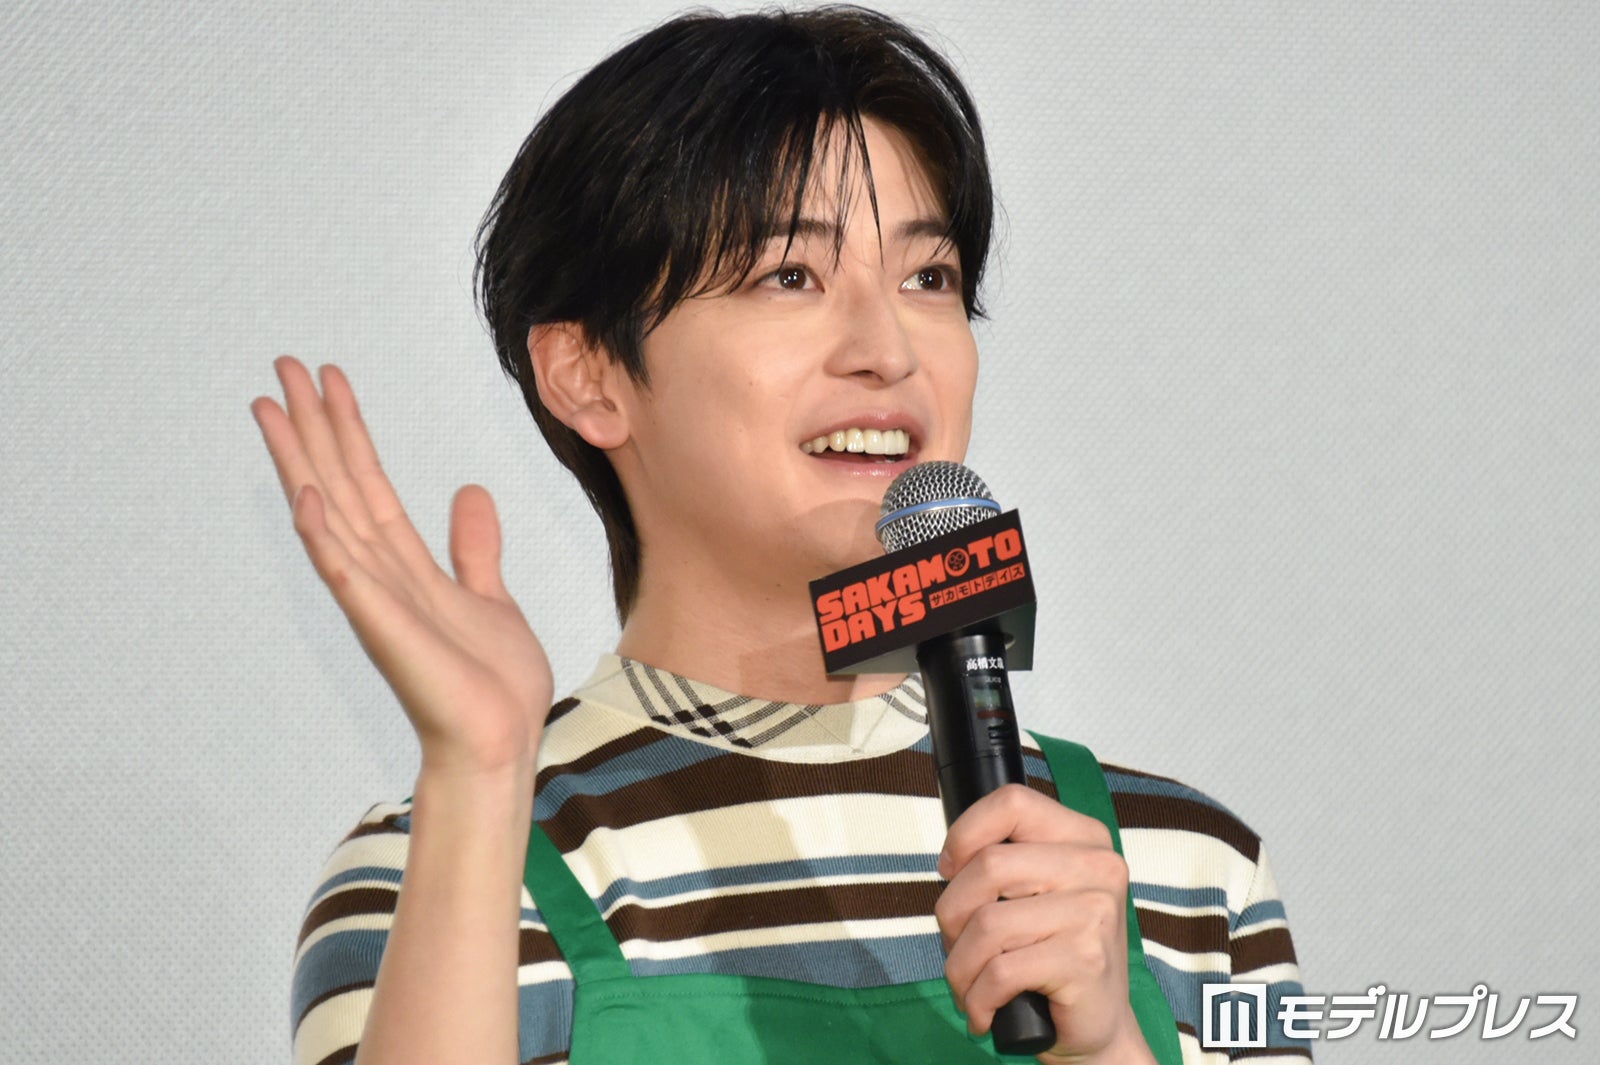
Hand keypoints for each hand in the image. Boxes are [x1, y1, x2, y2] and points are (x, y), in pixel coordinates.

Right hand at [252, 356, 553, 777]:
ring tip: (274, 406)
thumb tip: (469, 491)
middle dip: (314, 425)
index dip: (349, 431)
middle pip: (339, 484)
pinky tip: (305, 495)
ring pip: (331, 515)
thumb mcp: (490, 596)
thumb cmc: (490, 684)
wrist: (499, 741)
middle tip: (283, 366)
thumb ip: (474, 547)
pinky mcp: (385, 627)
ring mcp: (378, 599)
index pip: (368, 483)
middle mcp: (382, 575)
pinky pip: (348, 575)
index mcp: (406, 565)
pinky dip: (324, 536)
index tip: (331, 381)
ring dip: (302, 461)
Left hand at [935, 784, 1155, 1064]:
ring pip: (987, 924)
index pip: (1012, 802)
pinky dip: (977, 998)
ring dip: (960, 966)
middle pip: (989, 865)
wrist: (1099, 1027)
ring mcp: (1095, 913)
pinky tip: (983, 1012)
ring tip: (968, 985)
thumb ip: (1005, 863)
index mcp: (1084, 838)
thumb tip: (949, 862)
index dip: (965, 833)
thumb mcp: (1035, 894)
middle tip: (957, 944)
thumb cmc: (1054, 956)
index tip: (949, 870)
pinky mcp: (1085, 961)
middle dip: (951, 913)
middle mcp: (1097, 867)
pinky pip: (1000, 972)